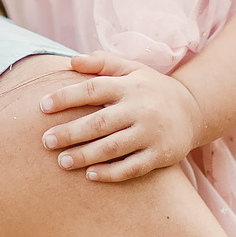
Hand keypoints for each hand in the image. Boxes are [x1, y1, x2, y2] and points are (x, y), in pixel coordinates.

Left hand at [37, 52, 206, 182]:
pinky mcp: (160, 155)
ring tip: (62, 162)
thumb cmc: (151, 89)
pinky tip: (90, 175)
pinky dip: (111, 173)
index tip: (41, 107)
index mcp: (129, 86)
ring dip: (85, 156)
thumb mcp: (132, 69)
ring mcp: (151, 133)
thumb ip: (102, 63)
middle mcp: (140, 109)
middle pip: (100, 122)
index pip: (93, 89)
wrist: (194, 111)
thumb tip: (70, 61)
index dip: (66, 97)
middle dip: (70, 132)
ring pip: (113, 147)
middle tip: (45, 141)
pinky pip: (132, 167)